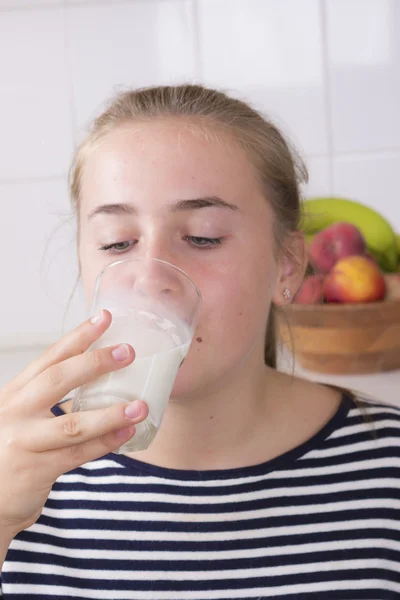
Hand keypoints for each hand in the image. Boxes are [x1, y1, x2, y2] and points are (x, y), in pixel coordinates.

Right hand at [0, 309, 147, 538]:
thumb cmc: (10, 450)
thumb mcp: (21, 415)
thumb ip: (49, 398)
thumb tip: (99, 375)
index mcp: (16, 392)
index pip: (50, 357)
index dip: (78, 337)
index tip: (104, 317)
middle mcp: (16, 411)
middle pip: (58, 380)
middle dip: (95, 363)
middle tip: (128, 352)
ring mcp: (23, 441)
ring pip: (73, 424)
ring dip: (111, 413)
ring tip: (140, 406)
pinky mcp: (35, 469)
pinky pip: (78, 454)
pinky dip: (105, 443)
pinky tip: (127, 434)